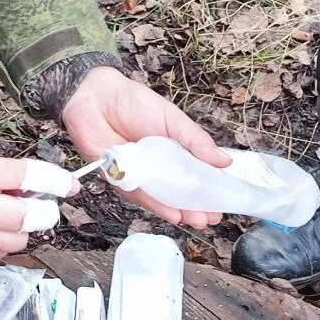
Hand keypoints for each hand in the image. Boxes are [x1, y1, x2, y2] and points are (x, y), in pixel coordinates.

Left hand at [61, 67, 231, 229]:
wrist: (94, 99)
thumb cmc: (134, 103)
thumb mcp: (172, 119)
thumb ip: (196, 141)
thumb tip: (225, 162)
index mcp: (174, 149)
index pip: (196, 173)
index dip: (210, 188)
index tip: (224, 202)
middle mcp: (159, 165)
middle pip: (180, 190)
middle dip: (197, 205)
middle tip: (211, 217)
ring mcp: (141, 174)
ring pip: (163, 198)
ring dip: (181, 211)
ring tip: (198, 221)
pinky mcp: (122, 180)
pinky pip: (141, 197)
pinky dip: (157, 206)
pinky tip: (174, 215)